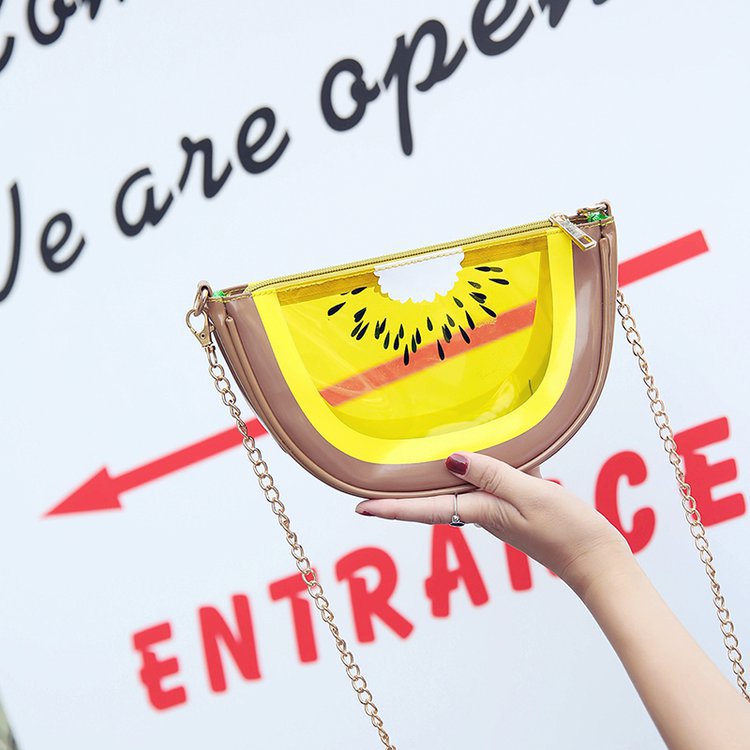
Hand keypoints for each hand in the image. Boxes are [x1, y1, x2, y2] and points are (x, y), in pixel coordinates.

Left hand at [355, 452, 633, 596]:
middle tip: (373, 481)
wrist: (596, 558)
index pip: (424, 508)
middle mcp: (481, 512)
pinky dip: (481, 464)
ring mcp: (498, 509)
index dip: (390, 509)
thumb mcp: (527, 495)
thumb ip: (491, 474)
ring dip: (437, 475)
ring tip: (415, 459)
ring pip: (461, 486)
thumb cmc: (564, 530)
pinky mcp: (516, 503)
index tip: (357, 508)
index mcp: (478, 512)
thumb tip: (452, 459)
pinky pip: (490, 479)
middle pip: (433, 498)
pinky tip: (485, 446)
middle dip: (403, 492)